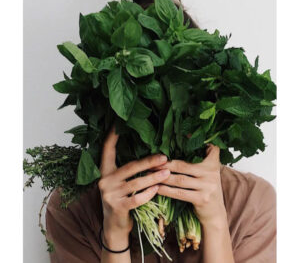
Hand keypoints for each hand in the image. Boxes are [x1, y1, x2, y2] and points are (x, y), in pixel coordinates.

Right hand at [98, 127, 169, 247]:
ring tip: (167, 173)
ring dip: (153, 177)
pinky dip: (149, 193)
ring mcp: (110, 195)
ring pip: (136, 183)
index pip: (107, 150)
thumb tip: (149, 155)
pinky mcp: (117, 207)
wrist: (114, 227)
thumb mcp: (120, 183)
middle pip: (129, 167)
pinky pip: (137, 198)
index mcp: (105, 171)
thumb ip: (128, 170)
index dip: (112, 136)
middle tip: (164, 157)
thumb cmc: (121, 199)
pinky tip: (158, 188)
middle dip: (148, 161)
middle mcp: (105, 181)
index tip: (118, 123)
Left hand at [157, 144, 226, 227]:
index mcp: (213, 163)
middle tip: (150, 162)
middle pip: (183, 165)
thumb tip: (181, 140)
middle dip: (165, 164)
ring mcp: (208, 186)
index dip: (191, 142)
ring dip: (162, 177)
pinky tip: (157, 188)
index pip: (205, 148)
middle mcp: (212, 173)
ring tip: (149, 174)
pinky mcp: (202, 199)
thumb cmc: (206, 189)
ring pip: (179, 179)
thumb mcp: (207, 172)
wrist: (215, 214)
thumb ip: (198, 159)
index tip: (176, 137)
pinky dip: (166, 190)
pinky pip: (179, 193)